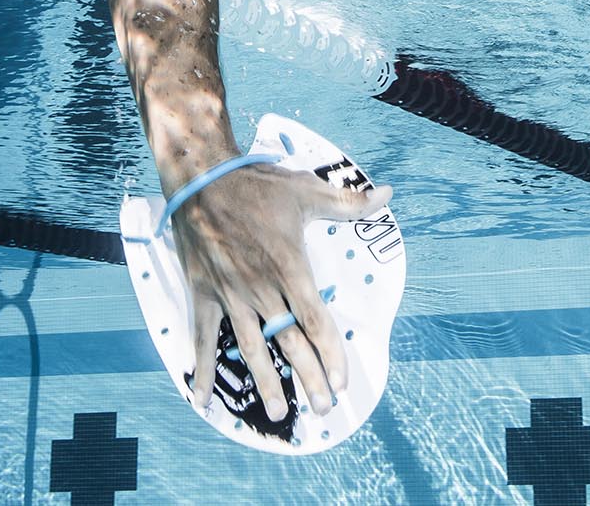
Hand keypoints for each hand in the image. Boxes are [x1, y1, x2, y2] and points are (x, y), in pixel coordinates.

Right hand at [168, 161, 392, 421]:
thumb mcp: (306, 189)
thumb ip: (348, 202)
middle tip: (323, 409)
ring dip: (266, 382)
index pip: (316, 321)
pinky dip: (202, 368)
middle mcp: (261, 288)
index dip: (331, 355)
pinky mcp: (204, 293)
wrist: (201, 177)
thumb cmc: (257, 184)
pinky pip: (202, 337)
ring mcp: (230, 294)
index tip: (341, 382)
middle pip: (290, 343)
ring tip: (280, 413)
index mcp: (289, 267)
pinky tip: (201, 398)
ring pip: (251, 347)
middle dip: (308, 378)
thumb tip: (388, 195)